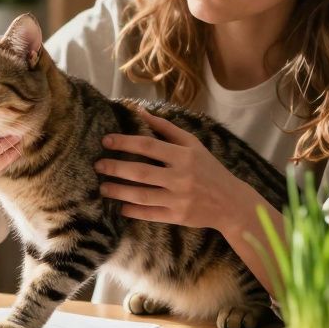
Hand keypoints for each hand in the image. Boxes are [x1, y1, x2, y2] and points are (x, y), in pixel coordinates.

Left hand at [94, 108, 252, 228]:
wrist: (231, 202)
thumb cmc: (208, 169)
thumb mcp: (193, 144)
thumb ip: (166, 128)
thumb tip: (140, 111)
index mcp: (184, 156)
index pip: (148, 146)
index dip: (125, 142)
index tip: (106, 141)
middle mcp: (181, 177)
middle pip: (141, 172)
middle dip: (115, 168)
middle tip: (98, 165)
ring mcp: (179, 199)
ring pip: (142, 195)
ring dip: (119, 191)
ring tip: (103, 187)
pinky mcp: (178, 217)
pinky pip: (150, 214)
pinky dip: (133, 211)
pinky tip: (121, 207)